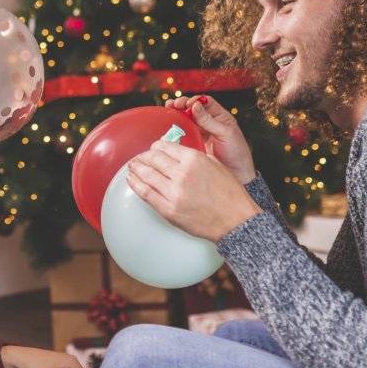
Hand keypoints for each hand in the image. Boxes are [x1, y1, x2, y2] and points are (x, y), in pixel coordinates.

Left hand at [127, 139, 261, 241]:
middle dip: (144, 157)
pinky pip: (146, 194)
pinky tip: (131, 179)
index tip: (153, 149)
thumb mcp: (215, 165)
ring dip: (136, 169)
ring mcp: (174, 193)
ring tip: (132, 167)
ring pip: (146, 175)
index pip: (165, 146)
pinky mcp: (169, 210)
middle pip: (153, 159)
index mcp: (194, 159)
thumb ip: (195, 156)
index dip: (155, 146)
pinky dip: (135, 185)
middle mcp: (182, 174)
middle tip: (139, 158)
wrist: (235, 221)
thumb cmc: (229, 194)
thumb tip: (177, 152)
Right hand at [165, 95, 255, 184]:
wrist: (236, 174)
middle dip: (182, 104)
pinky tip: (169, 126)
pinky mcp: (194, 143)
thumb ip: (210, 120)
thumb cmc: (236, 153)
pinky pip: (184, 133)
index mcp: (220, 117)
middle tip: (173, 104)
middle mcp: (209, 122)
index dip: (195, 100)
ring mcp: (201, 133)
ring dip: (177, 113)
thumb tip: (195, 105)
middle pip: (193, 108)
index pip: (206, 102)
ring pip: (187, 119)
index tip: (187, 104)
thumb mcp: (225, 134)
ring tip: (168, 109)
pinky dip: (176, 128)